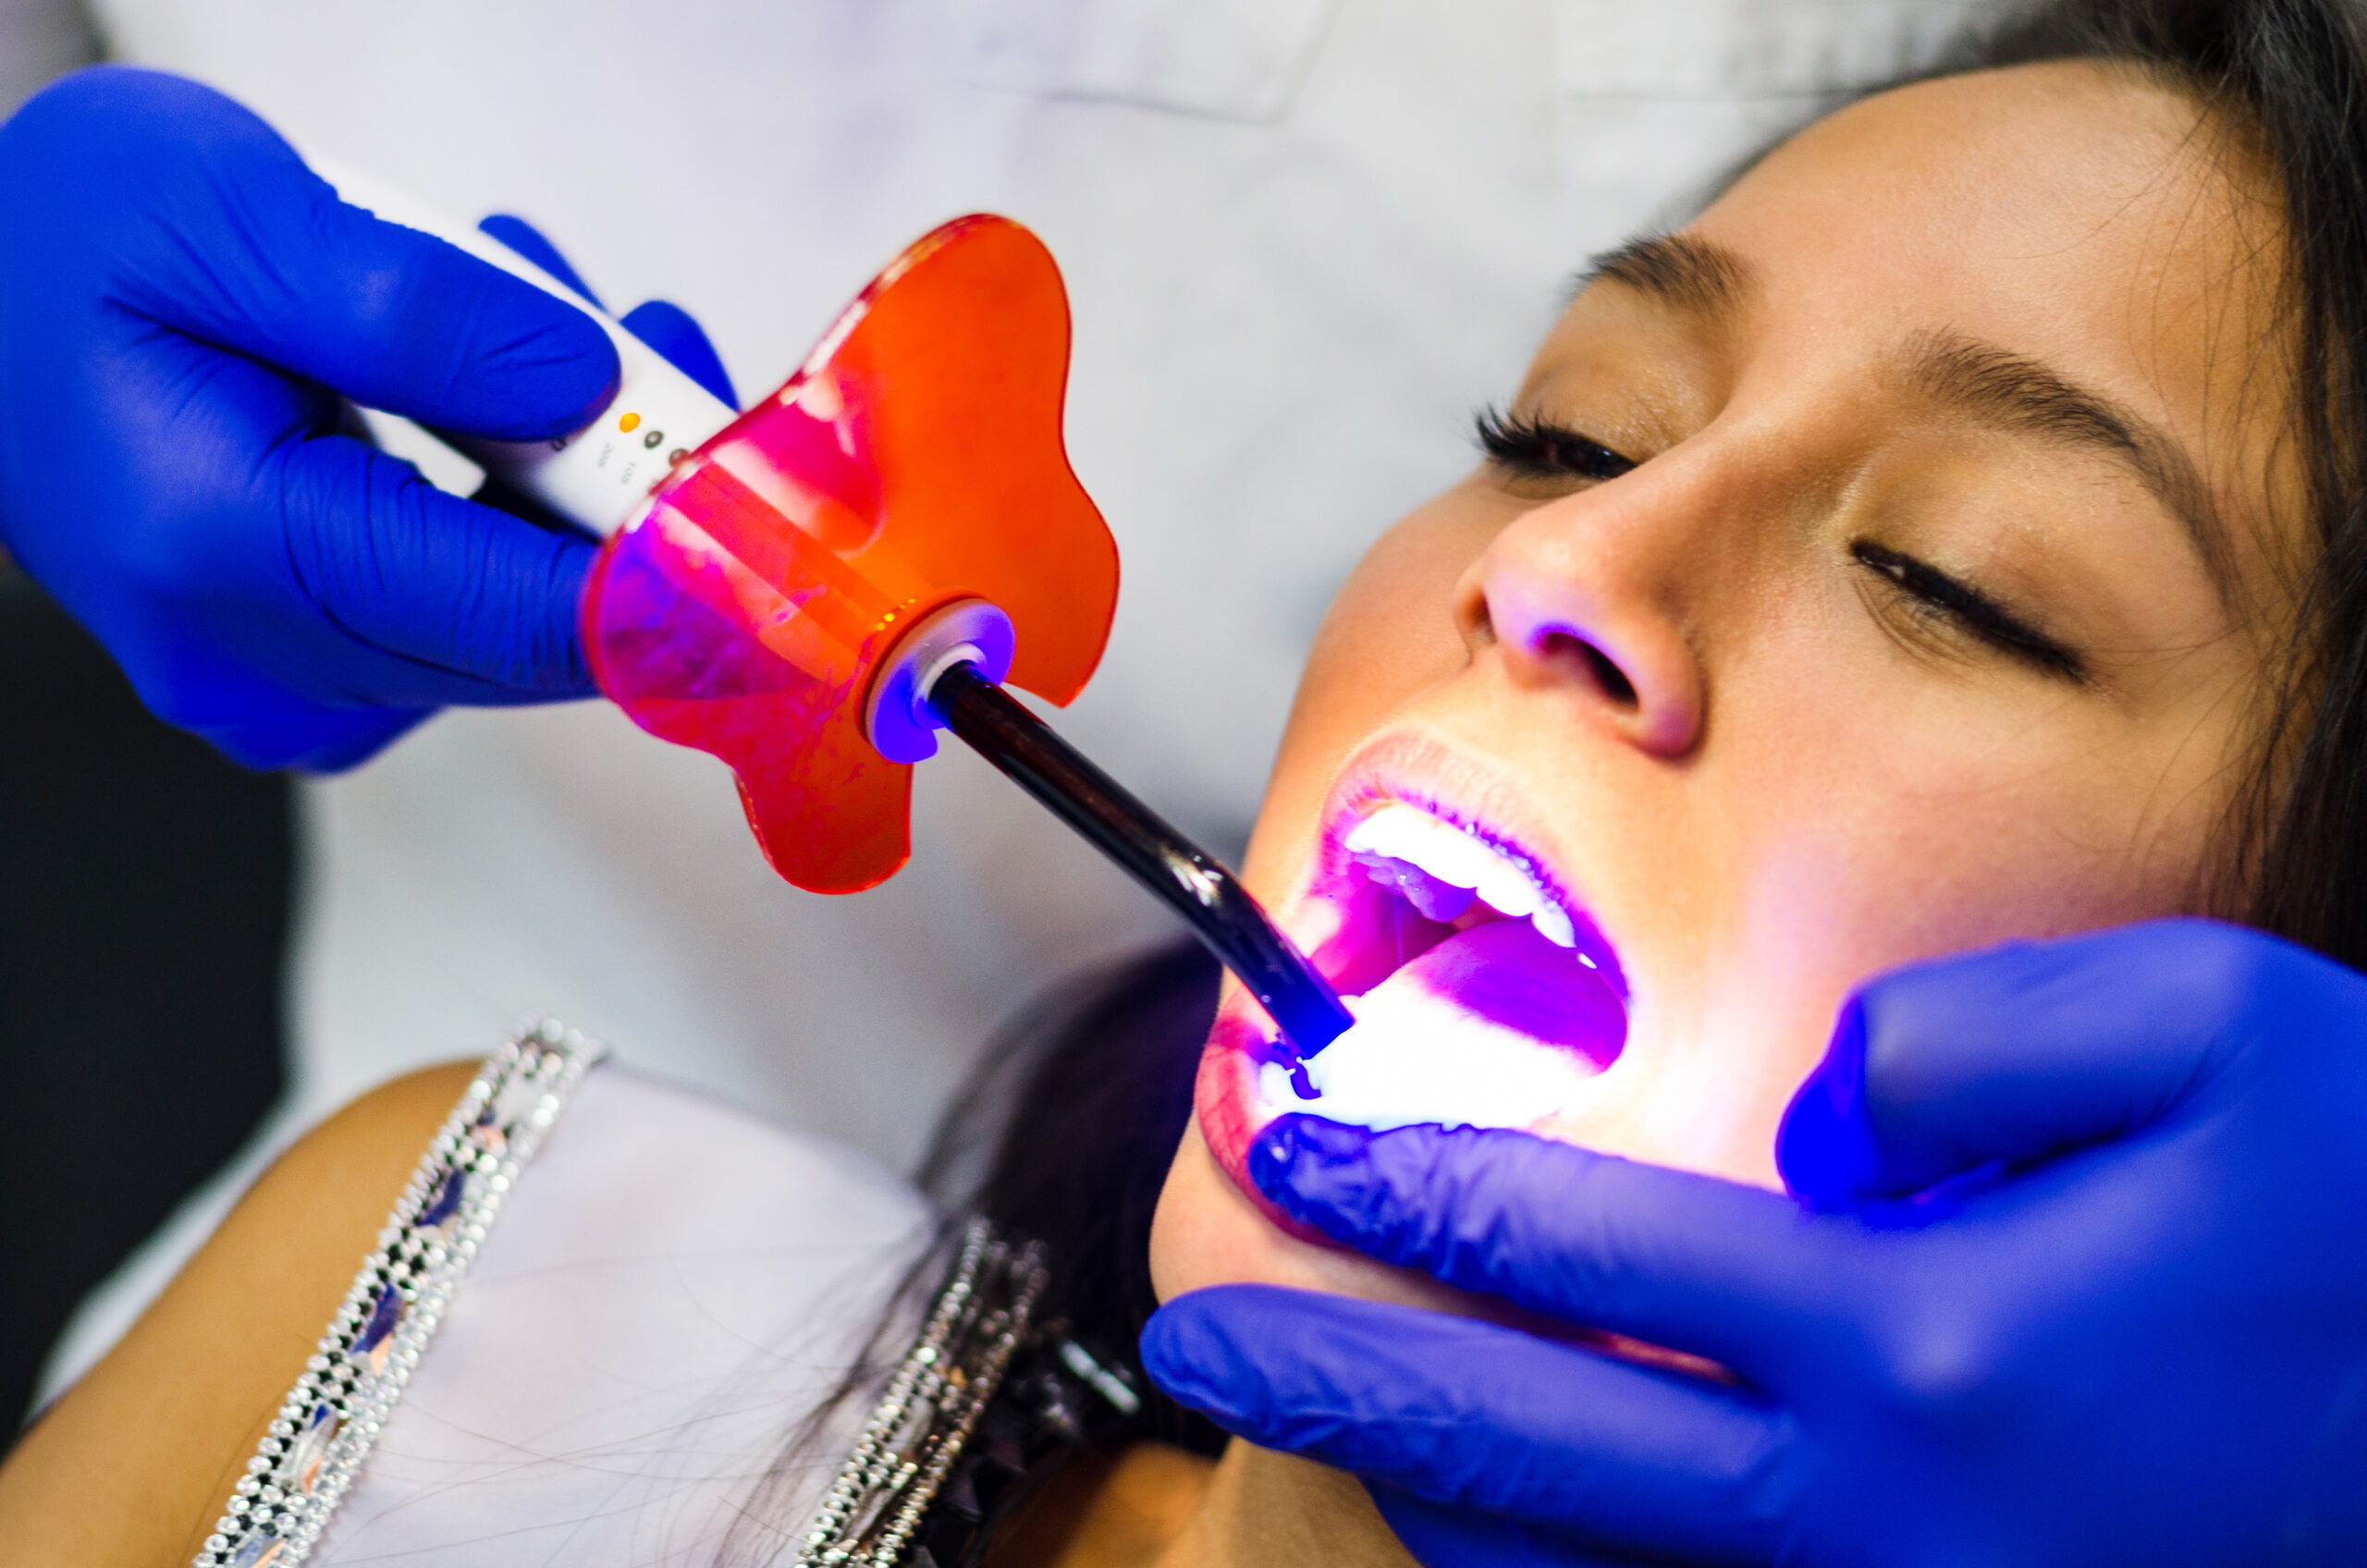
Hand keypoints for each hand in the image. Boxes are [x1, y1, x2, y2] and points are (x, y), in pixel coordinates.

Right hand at [0, 67, 728, 770]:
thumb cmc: (67, 242)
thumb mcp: (229, 209)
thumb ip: (417, 308)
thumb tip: (587, 391)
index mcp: (226, 552)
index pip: (520, 617)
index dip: (674, 583)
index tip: (784, 532)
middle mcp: (256, 660)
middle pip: (535, 631)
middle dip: (628, 494)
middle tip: (655, 341)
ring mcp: (283, 688)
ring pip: (514, 621)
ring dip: (569, 481)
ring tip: (532, 317)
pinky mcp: (310, 676)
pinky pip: (468, 614)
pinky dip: (515, 509)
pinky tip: (498, 391)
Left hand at [1142, 919, 2366, 1566]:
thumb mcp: (2200, 1036)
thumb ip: (1951, 1041)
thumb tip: (1803, 1132)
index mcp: (1924, 1339)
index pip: (1581, 1245)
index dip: (1409, 1185)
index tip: (1294, 1135)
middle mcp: (1878, 1510)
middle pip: (1523, 1440)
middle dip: (1335, 1365)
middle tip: (1195, 1319)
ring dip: (1428, 1482)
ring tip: (1318, 1403)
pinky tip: (1493, 1520)